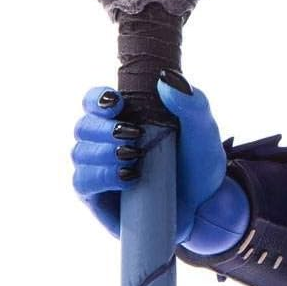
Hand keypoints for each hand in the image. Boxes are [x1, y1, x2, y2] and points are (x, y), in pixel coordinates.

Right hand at [71, 80, 228, 243]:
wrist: (206, 205)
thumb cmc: (201, 163)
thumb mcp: (203, 129)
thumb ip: (190, 102)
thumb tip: (165, 80)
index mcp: (127, 118)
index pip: (95, 102)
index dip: (97, 99)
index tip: (117, 103)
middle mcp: (108, 142)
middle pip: (83, 127)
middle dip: (103, 129)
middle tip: (133, 135)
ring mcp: (101, 169)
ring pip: (79, 154)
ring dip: (103, 154)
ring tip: (134, 158)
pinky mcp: (99, 198)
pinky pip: (82, 183)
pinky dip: (100, 177)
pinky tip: (127, 177)